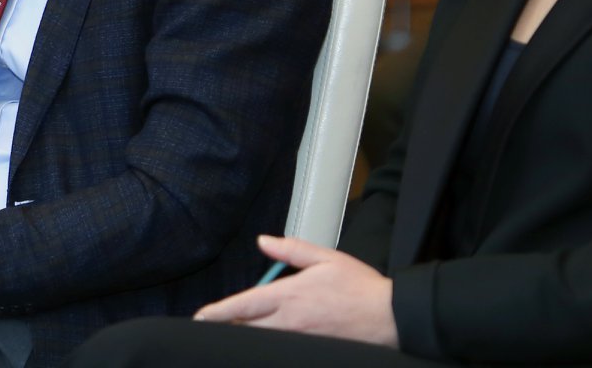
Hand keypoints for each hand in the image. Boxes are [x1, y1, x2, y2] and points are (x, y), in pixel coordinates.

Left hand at [195, 236, 397, 347]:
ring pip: (262, 341)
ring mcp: (300, 339)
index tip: (201, 316)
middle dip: (227, 328)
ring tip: (232, 333)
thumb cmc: (360, 287)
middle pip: (247, 328)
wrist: (390, 317)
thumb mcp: (325, 258)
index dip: (219, 312)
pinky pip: (281, 350)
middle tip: (210, 327)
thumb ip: (291, 249)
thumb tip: (263, 241)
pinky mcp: (312, 350)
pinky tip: (264, 344)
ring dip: (245, 337)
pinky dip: (268, 346)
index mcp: (290, 295)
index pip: (245, 304)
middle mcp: (290, 321)